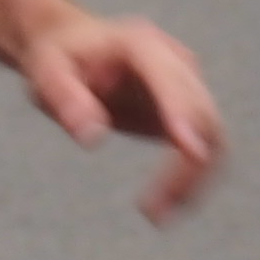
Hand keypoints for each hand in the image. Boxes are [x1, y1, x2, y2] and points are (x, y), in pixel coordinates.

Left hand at [12, 10, 221, 221]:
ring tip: (156, 215)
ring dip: (195, 180)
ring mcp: (187, 86)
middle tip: (152, 210)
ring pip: (213, 137)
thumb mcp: (46, 71)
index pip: (172, 80)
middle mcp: (175, 62)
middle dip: (187, 165)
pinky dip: (192, 180)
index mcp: (142, 44)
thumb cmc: (58, 58)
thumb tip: (92, 138)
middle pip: (202, 114)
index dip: (184, 114)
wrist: (74, 45)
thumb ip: (65, 98)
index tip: (191, 151)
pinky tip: (165, 207)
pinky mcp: (187, 111)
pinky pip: (204, 148)